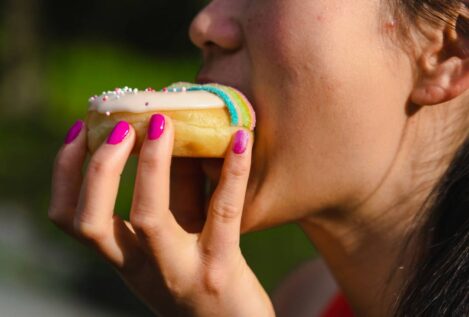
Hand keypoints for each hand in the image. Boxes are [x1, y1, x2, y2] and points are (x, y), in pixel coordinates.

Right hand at [49, 117, 274, 316]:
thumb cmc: (200, 276)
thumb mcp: (173, 240)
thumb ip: (170, 193)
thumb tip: (168, 133)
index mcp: (124, 256)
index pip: (71, 219)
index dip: (64, 174)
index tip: (78, 132)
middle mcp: (141, 267)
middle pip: (93, 221)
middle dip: (100, 168)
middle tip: (121, 126)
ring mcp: (179, 271)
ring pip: (148, 218)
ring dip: (150, 165)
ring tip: (163, 123)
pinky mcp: (220, 269)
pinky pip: (222, 213)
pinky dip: (232, 171)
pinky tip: (243, 138)